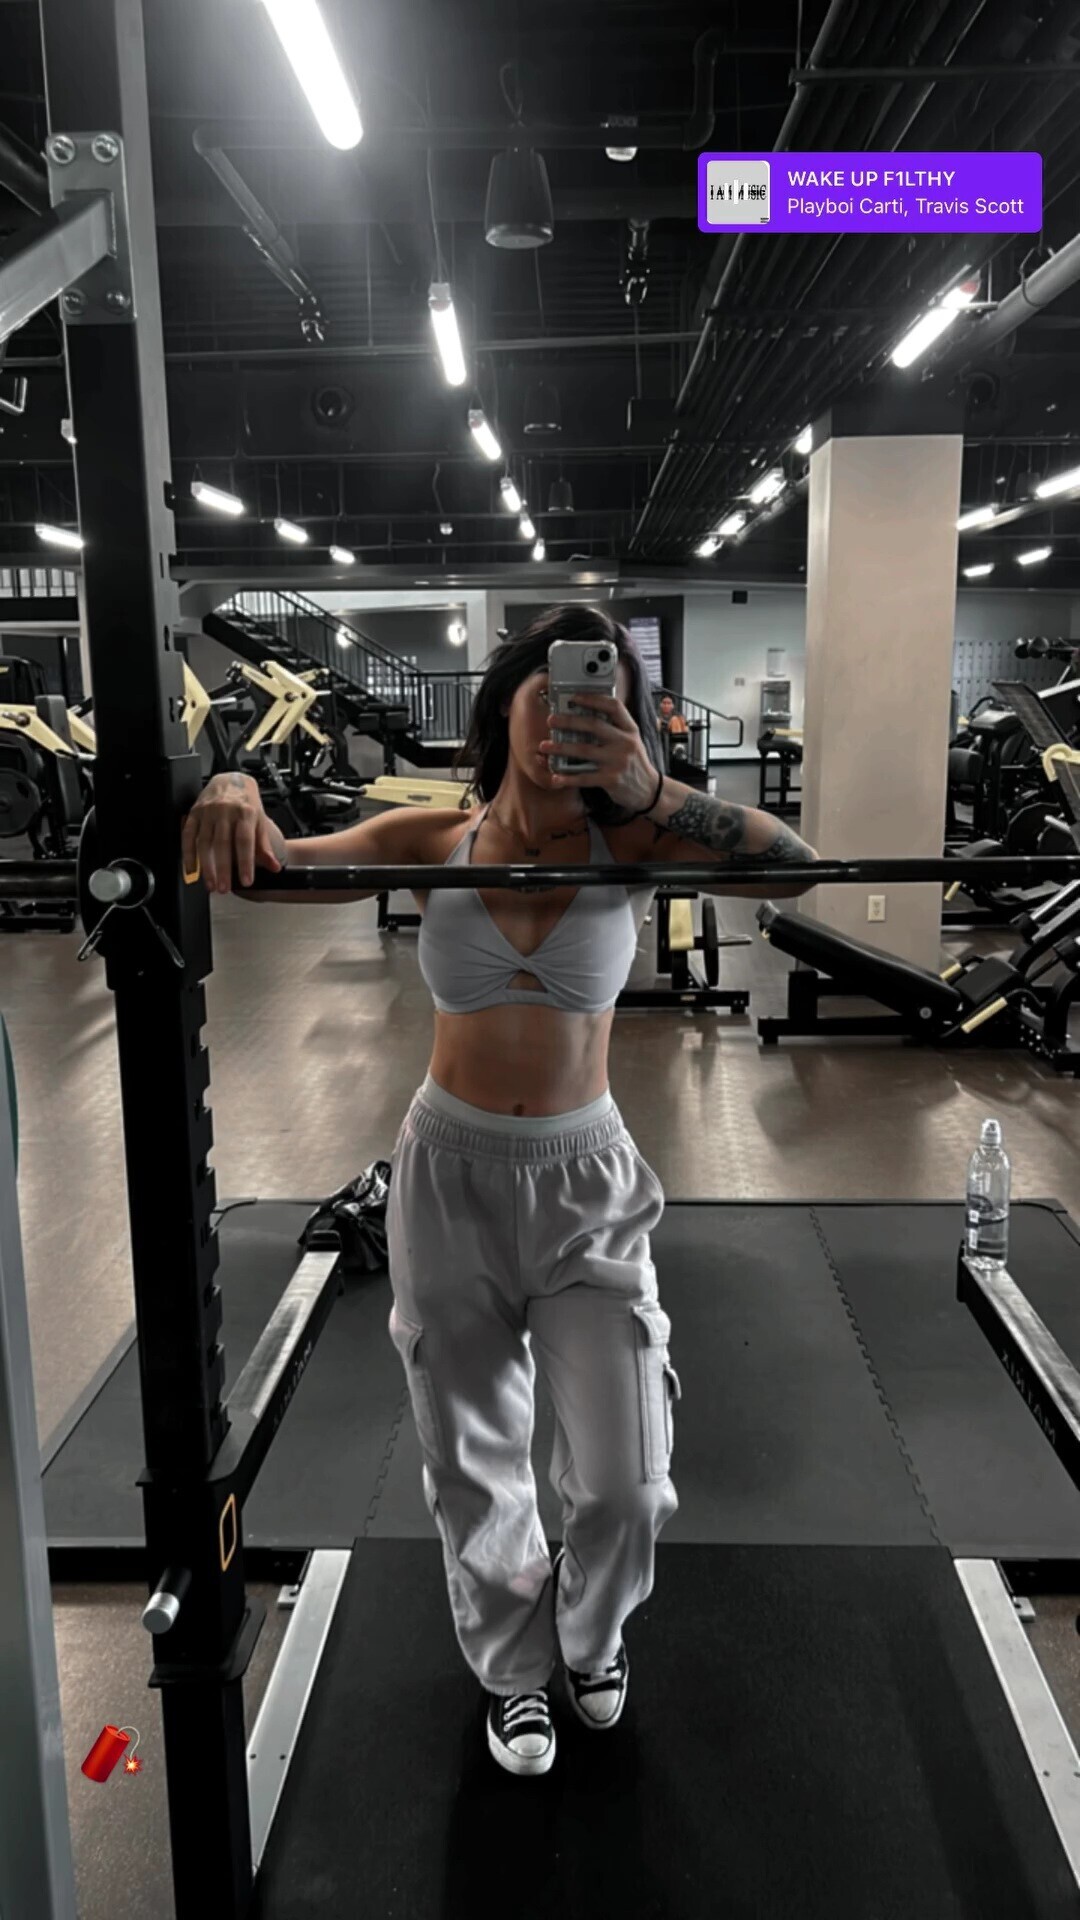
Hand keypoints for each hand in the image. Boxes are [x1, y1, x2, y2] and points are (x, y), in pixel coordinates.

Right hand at [181, 772, 283, 893]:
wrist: (230, 778)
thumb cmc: (246, 802)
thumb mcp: (260, 820)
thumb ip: (265, 846)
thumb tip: (274, 867)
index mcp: (245, 812)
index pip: (245, 841)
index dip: (245, 863)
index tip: (246, 881)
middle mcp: (225, 811)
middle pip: (223, 844)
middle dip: (223, 869)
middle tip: (224, 888)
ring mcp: (207, 812)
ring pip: (204, 842)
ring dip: (206, 866)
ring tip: (211, 884)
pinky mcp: (194, 813)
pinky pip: (188, 836)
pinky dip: (188, 854)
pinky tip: (191, 870)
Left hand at [539, 692, 660, 812]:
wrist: (650, 790)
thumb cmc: (635, 763)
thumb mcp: (632, 741)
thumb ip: (615, 729)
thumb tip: (587, 715)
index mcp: (630, 730)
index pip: (613, 707)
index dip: (593, 699)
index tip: (574, 697)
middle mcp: (625, 743)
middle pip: (594, 725)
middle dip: (569, 721)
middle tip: (552, 720)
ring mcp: (618, 761)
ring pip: (584, 750)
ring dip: (561, 747)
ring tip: (545, 746)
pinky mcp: (611, 780)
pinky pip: (584, 777)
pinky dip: (568, 777)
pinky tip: (556, 777)